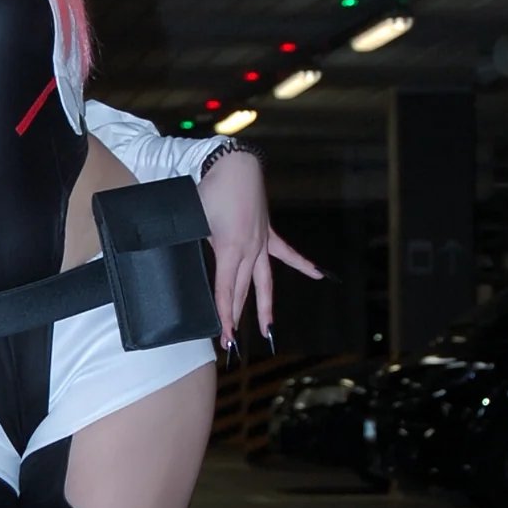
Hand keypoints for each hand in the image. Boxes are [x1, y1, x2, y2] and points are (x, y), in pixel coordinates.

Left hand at [198, 150, 323, 346]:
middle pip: (243, 291)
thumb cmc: (210, 191)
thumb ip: (196, 246)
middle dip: (236, 317)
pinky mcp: (268, 232)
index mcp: (230, 250)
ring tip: (268, 328)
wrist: (233, 166)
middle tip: (231, 342)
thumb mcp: (196, 222)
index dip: (224, 315)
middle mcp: (249, 250)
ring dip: (264, 306)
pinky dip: (301, 264)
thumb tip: (190, 265)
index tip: (224, 336)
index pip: (226, 290)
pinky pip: (286, 252)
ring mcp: (261, 242)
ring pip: (264, 281)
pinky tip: (316, 275)